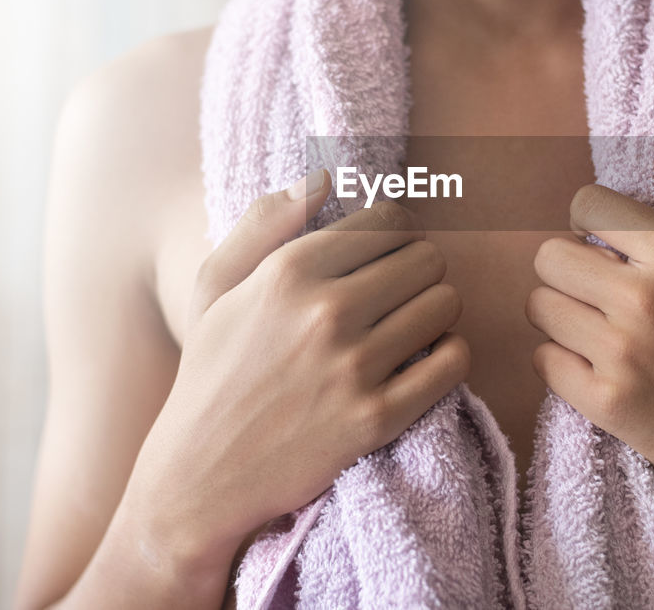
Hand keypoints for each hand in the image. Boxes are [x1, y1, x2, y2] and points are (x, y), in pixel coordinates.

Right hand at [129, 170, 470, 569]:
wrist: (200, 476)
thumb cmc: (211, 372)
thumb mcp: (215, 286)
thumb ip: (265, 221)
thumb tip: (323, 177)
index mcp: (288, 271)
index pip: (389, 221)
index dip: (397, 233)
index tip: (388, 253)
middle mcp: (325, 312)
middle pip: (428, 257)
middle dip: (420, 270)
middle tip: (399, 294)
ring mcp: (353, 368)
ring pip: (446, 305)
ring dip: (436, 312)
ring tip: (409, 327)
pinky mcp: (377, 419)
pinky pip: (453, 363)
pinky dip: (449, 357)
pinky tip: (425, 361)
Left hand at [525, 145, 653, 518]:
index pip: (586, 204)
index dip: (592, 219)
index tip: (609, 242)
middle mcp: (643, 299)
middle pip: (550, 254)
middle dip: (571, 264)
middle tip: (601, 286)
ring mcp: (619, 354)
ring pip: (540, 305)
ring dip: (563, 311)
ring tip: (601, 326)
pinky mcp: (603, 403)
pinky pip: (542, 360)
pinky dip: (562, 361)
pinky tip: (600, 365)